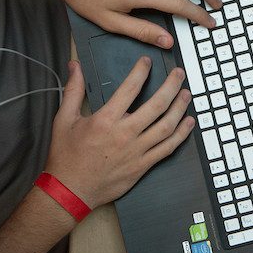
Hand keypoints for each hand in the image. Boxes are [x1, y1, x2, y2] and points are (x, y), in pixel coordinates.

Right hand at [43, 58, 194, 208]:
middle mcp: (125, 134)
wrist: (70, 190)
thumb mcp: (64, 120)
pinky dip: (181, 135)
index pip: (130, 88)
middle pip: (157, 105)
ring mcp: (137, 151)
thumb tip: (76, 67)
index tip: (147, 62)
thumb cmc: (66, 157)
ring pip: (167, 126)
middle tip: (179, 74)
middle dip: (171, 86)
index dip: (141, 71)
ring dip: (180, 108)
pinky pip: (168, 148)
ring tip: (186, 95)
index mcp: (106, 120)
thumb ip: (73, 91)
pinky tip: (188, 123)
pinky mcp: (143, 165)